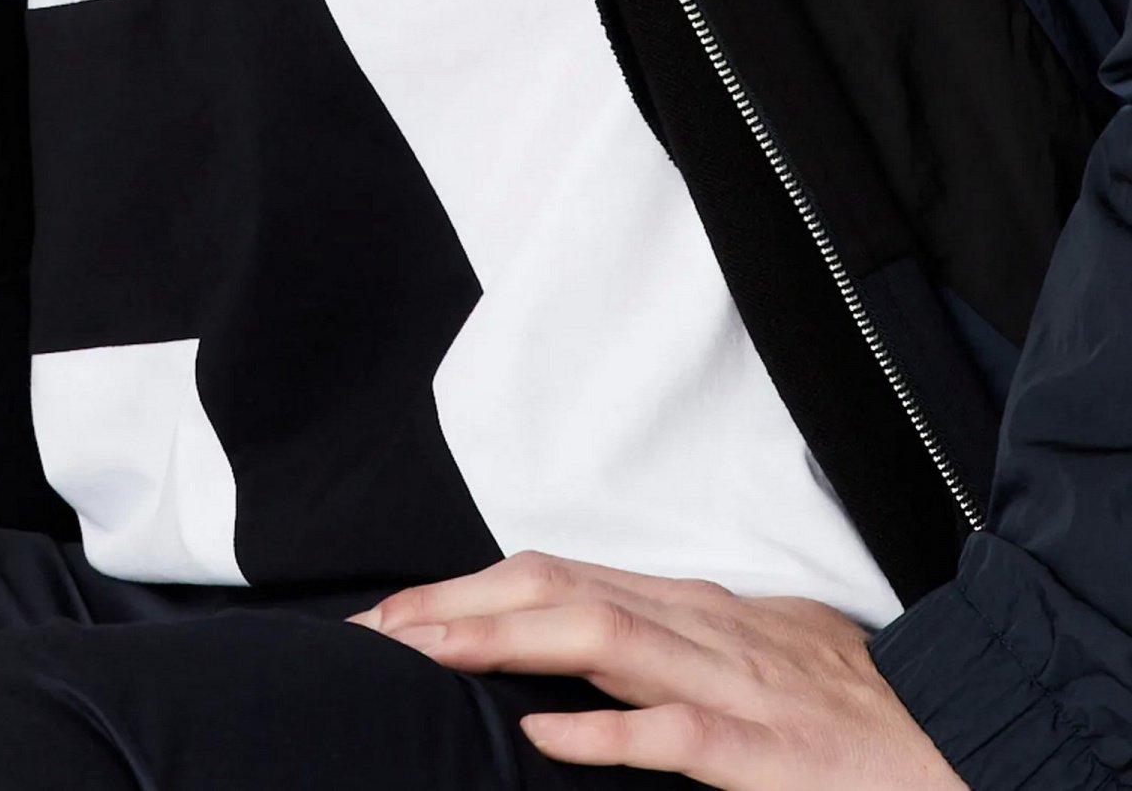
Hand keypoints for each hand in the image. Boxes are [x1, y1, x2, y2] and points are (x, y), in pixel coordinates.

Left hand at [347, 549, 963, 786]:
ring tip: (426, 657)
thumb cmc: (842, 701)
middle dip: (456, 606)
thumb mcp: (743, 648)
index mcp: (684, 605)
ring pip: (598, 638)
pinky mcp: (763, 748)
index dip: (466, 590)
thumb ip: (665, 642)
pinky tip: (546, 736)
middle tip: (373, 633)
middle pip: (553, 590)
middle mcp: (694, 625)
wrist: (953, 734)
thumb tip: (579, 660)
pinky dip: (607, 731)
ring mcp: (728, 683)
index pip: (552, 577)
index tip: (391, 616)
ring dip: (502, 642)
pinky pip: (675, 734)